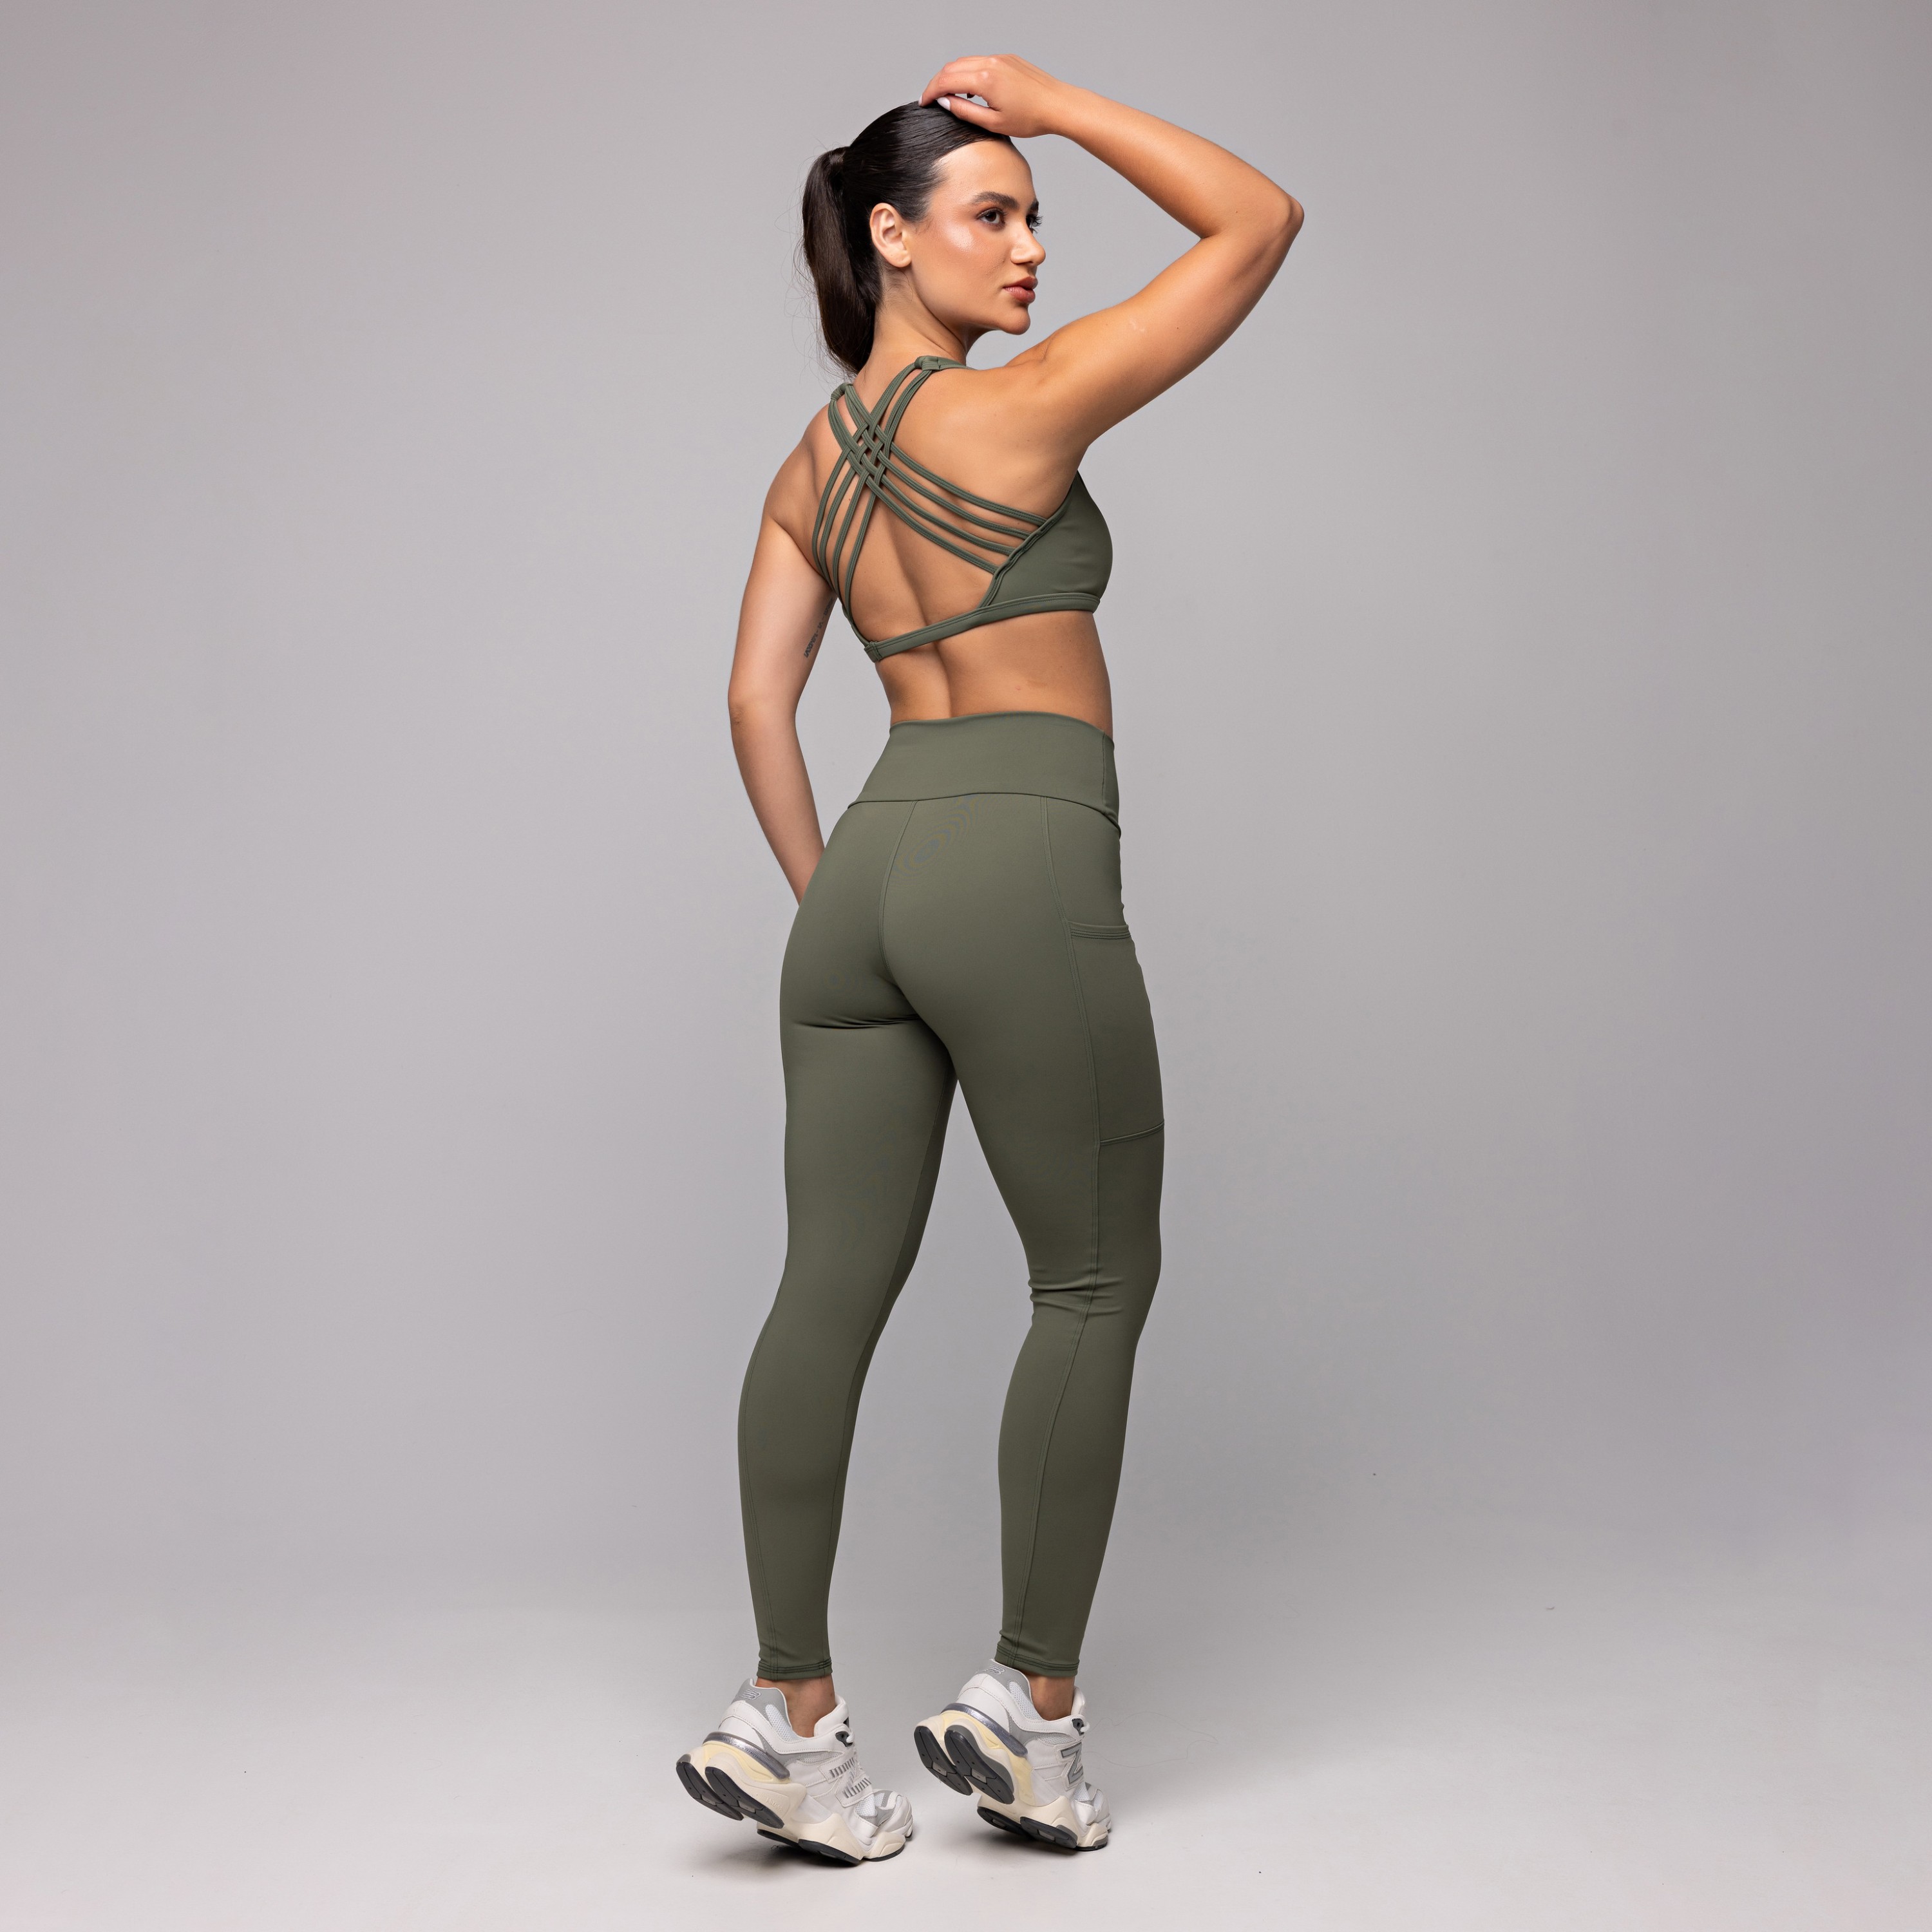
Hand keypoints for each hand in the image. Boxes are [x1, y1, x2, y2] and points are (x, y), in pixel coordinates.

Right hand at [917, 55, 1078, 139]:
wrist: (1058, 105)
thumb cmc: (1031, 118)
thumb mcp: (993, 123)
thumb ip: (965, 111)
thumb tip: (945, 102)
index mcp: (985, 79)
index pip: (946, 80)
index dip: (931, 91)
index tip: (924, 102)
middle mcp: (990, 63)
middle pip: (952, 67)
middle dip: (938, 82)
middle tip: (932, 99)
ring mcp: (1000, 58)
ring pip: (965, 61)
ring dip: (952, 76)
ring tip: (950, 95)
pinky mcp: (1008, 59)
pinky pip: (980, 61)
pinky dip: (968, 72)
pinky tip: (971, 89)